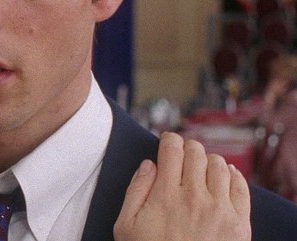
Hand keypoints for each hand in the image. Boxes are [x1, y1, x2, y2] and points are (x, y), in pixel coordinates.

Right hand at [114, 132, 250, 240]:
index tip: (167, 142)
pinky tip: (226, 176)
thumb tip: (147, 165)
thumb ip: (135, 191)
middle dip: (187, 149)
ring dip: (209, 160)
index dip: (168, 140)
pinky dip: (234, 175)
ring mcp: (220, 209)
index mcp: (165, 194)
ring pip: (219, 165)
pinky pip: (241, 187)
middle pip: (196, 152)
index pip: (172, 148)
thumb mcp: (126, 227)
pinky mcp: (239, 223)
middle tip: (182, 156)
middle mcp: (195, 196)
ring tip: (202, 167)